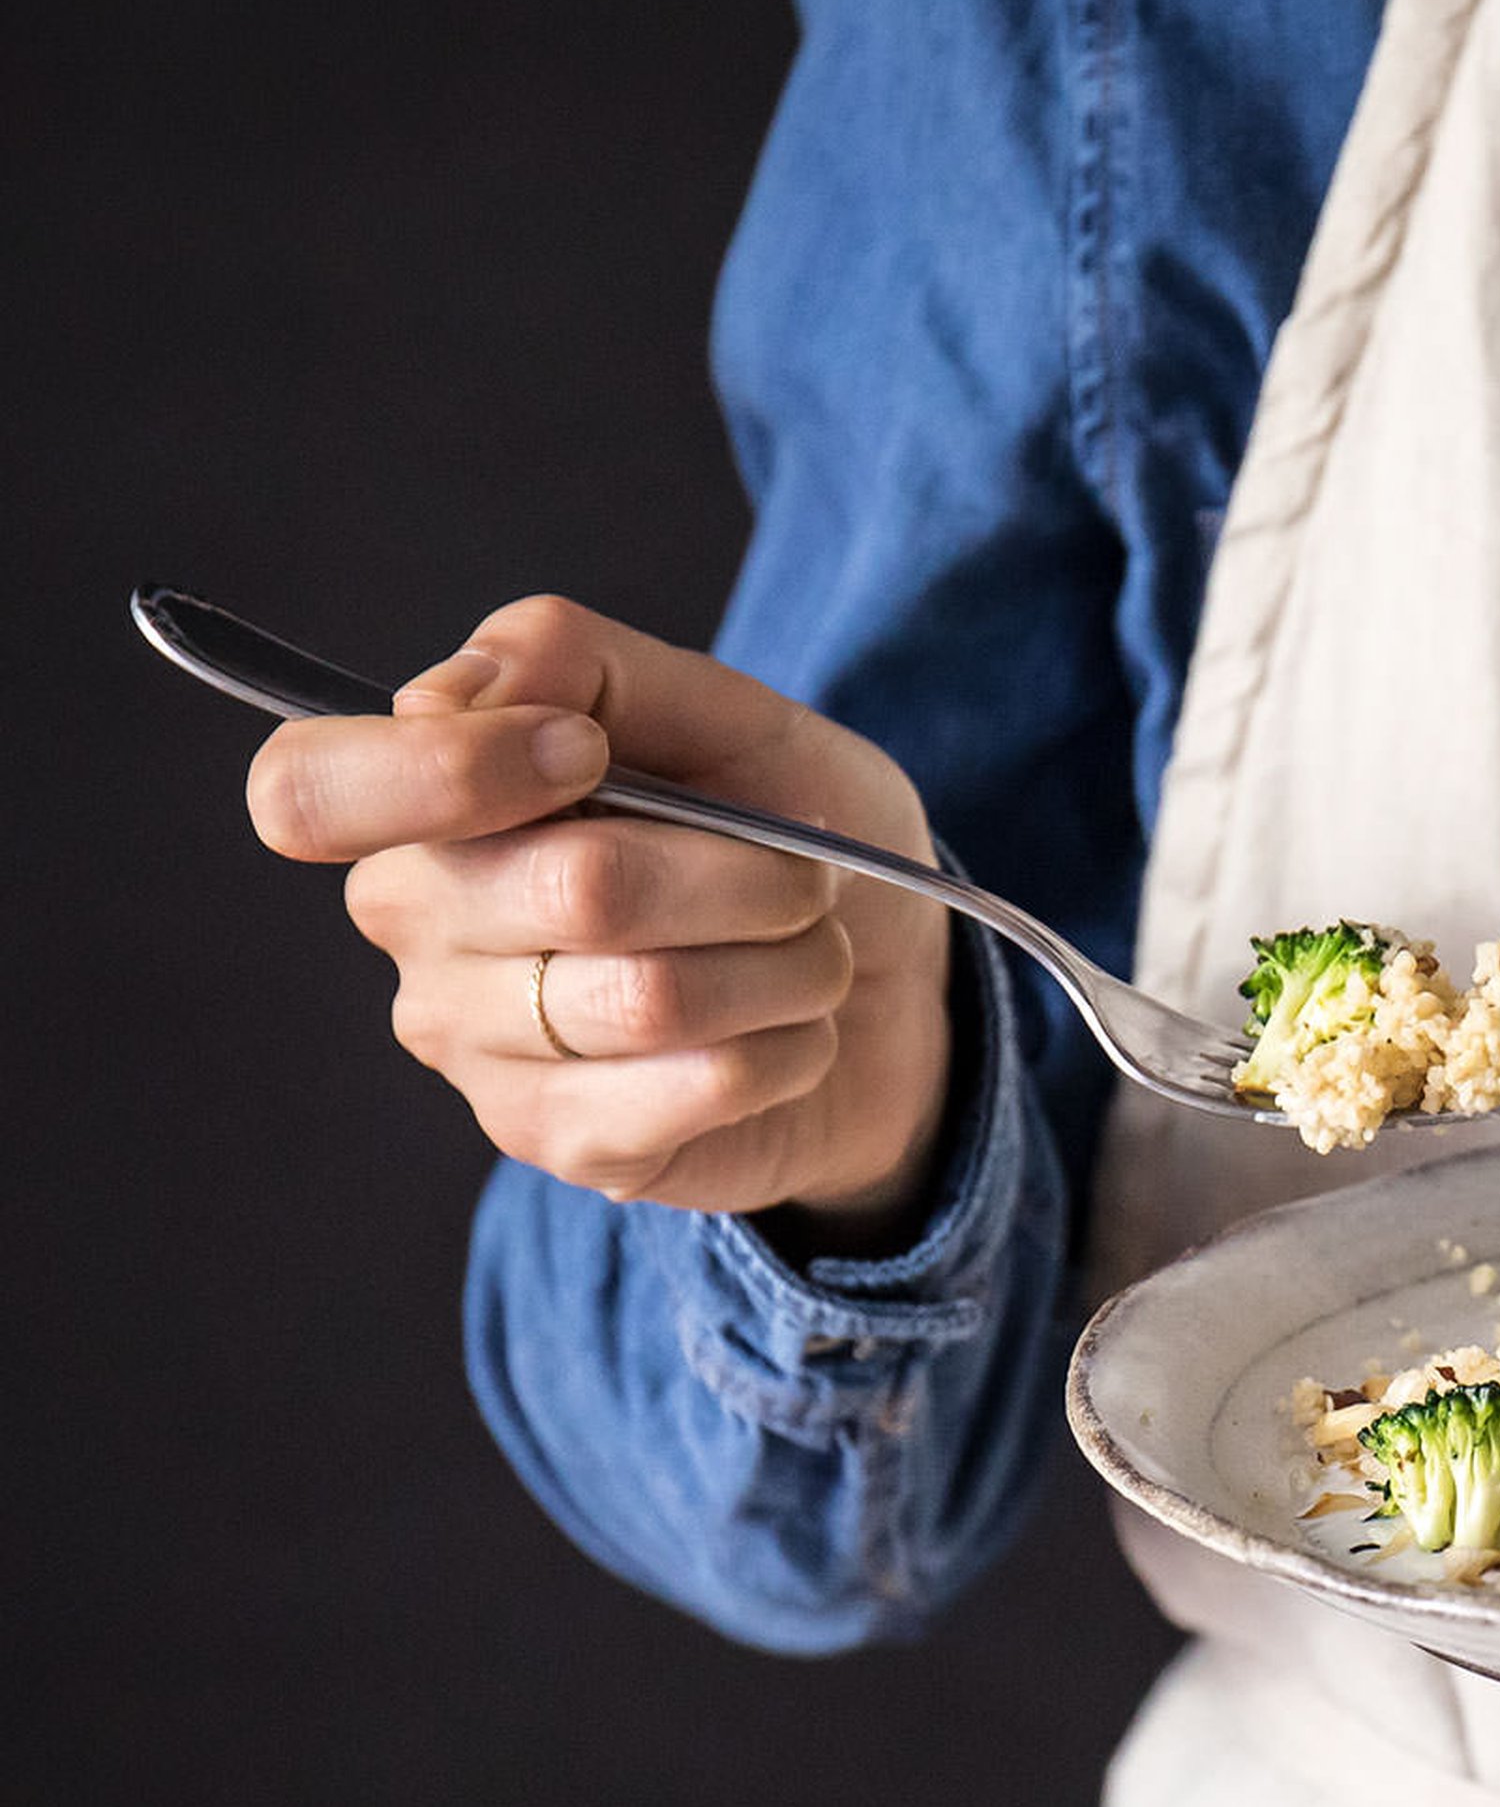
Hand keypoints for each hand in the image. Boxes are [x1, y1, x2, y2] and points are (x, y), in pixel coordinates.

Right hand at [247, 596, 952, 1244]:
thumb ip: (572, 663)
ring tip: (811, 954)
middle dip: (743, 872)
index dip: (458, 768)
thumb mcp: (715, 711)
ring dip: (789, 965)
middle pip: (576, 888)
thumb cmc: (781, 834)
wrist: (883, 986)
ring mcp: (473, 1049)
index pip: (310, 789)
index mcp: (418, 804)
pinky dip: (791, 1047)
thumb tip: (444, 693)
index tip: (592, 755)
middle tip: (802, 876)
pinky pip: (700, 1085)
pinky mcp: (559, 1143)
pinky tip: (788, 1037)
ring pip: (654, 996)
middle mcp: (414, 925)